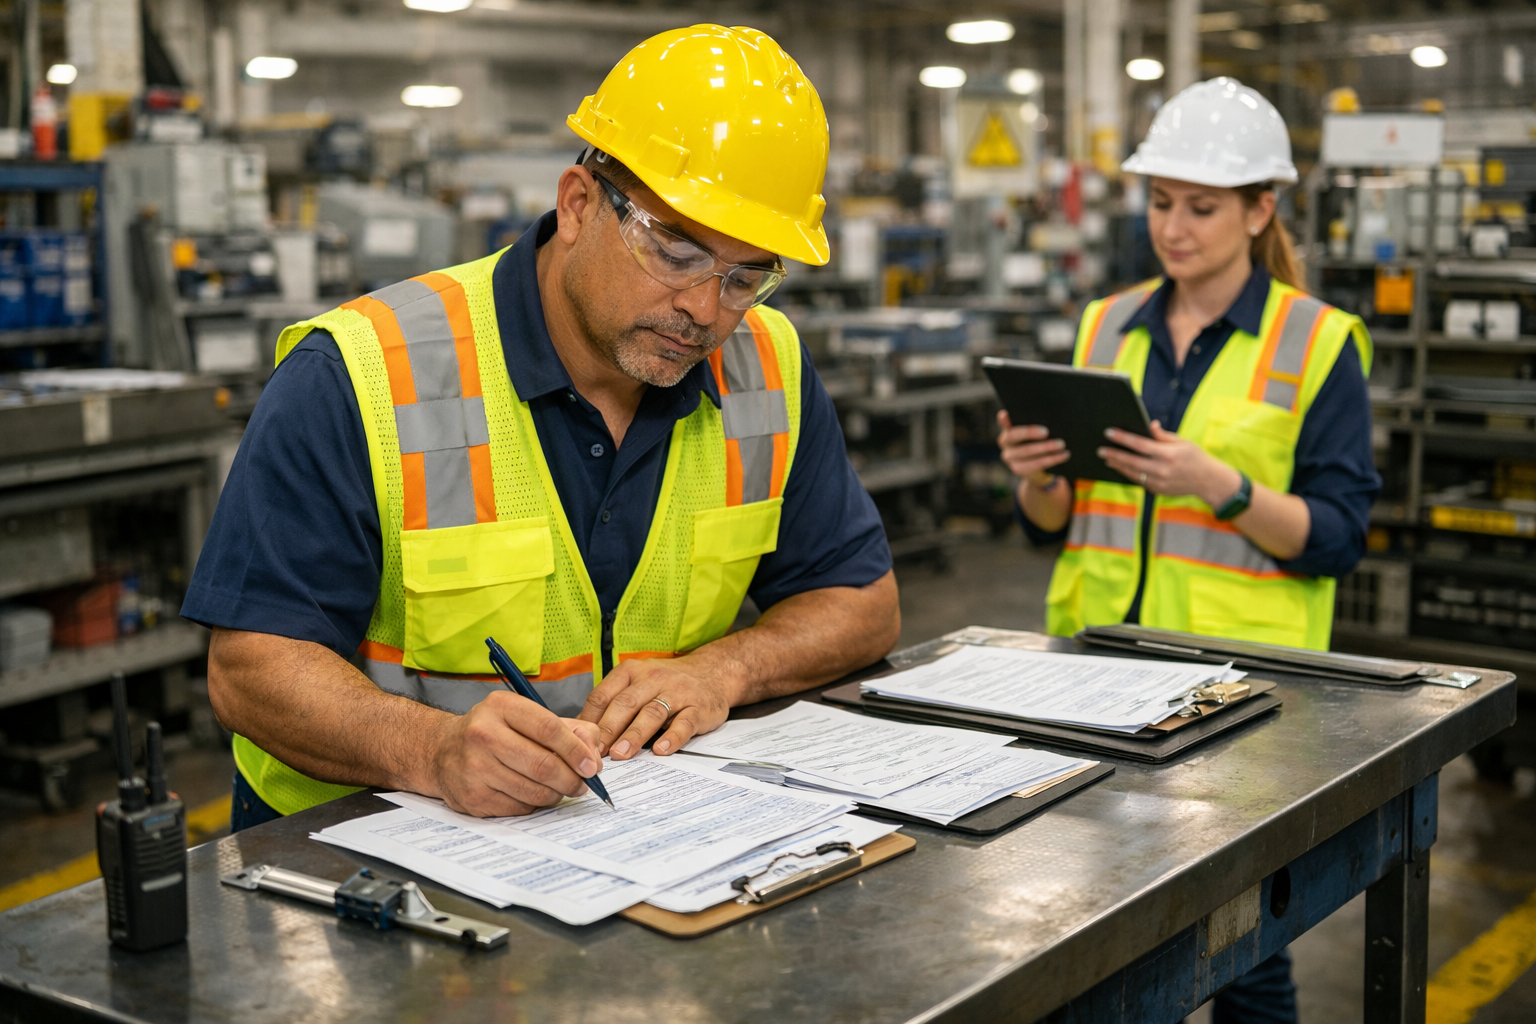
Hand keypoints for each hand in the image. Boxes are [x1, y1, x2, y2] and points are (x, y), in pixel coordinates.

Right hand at [427, 689, 602, 816]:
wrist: (441, 751)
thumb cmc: (494, 731)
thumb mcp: (527, 716)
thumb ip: (568, 728)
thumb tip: (594, 753)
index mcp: (501, 707)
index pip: (549, 729)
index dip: (576, 751)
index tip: (591, 766)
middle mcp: (483, 734)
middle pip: (543, 764)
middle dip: (572, 779)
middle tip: (583, 784)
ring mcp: (474, 768)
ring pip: (533, 790)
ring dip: (556, 794)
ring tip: (561, 789)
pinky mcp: (472, 797)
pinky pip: (519, 807)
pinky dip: (535, 804)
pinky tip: (533, 794)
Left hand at [579, 655, 738, 760]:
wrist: (713, 672)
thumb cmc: (667, 683)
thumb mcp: (637, 682)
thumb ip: (613, 702)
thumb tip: (583, 731)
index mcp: (631, 672)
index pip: (604, 695)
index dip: (590, 720)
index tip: (580, 742)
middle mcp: (653, 679)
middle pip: (626, 704)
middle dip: (608, 729)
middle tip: (595, 753)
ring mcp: (677, 693)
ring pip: (652, 713)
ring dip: (635, 734)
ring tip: (621, 754)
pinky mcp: (698, 708)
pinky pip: (684, 723)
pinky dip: (672, 737)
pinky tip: (661, 750)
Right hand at [996, 410, 1069, 483]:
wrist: (1036, 466)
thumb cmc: (1038, 441)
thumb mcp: (1037, 432)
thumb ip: (1038, 424)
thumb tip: (1052, 418)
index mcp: (1008, 429)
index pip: (1003, 422)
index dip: (1003, 419)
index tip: (1005, 414)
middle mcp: (1005, 442)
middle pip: (1013, 436)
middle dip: (1029, 432)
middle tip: (1046, 431)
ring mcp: (1009, 457)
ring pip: (1025, 452)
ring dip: (1045, 448)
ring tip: (1061, 444)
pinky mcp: (1018, 469)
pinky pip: (1035, 464)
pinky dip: (1051, 459)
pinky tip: (1064, 455)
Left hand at [1098, 421, 1240, 505]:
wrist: (1208, 481)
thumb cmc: (1195, 457)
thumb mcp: (1182, 442)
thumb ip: (1163, 435)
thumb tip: (1149, 426)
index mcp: (1167, 454)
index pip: (1139, 444)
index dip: (1122, 438)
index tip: (1109, 433)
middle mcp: (1161, 469)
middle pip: (1131, 461)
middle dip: (1114, 454)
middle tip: (1100, 449)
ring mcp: (1159, 482)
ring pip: (1132, 473)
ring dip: (1118, 465)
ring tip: (1107, 458)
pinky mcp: (1157, 490)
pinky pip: (1138, 481)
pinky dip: (1128, 473)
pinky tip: (1121, 467)